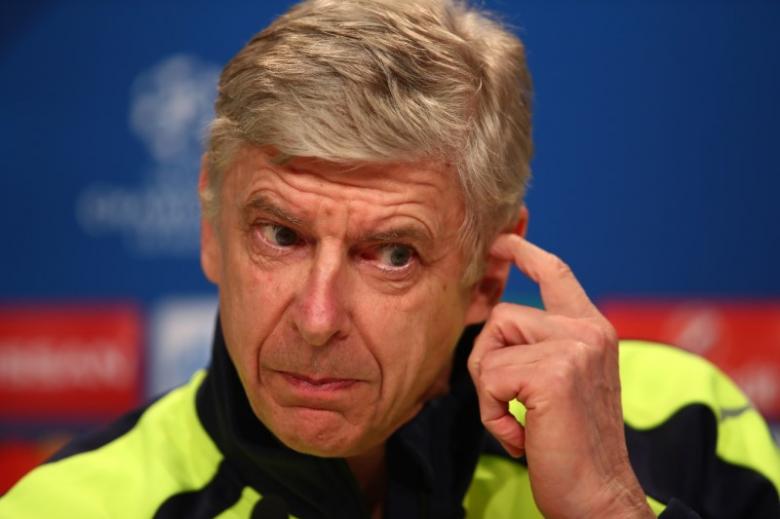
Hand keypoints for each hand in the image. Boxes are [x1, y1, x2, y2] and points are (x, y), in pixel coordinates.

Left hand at [468, 235, 652, 517]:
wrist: (598, 497)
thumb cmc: (572, 445)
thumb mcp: (561, 382)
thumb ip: (539, 346)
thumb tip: (494, 318)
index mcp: (592, 330)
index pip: (556, 273)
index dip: (524, 251)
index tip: (501, 240)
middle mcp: (588, 330)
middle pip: (502, 314)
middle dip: (488, 360)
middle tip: (509, 404)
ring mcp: (574, 348)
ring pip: (491, 344)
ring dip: (490, 390)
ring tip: (519, 421)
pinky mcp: (553, 372)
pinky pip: (488, 376)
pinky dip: (491, 413)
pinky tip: (520, 435)